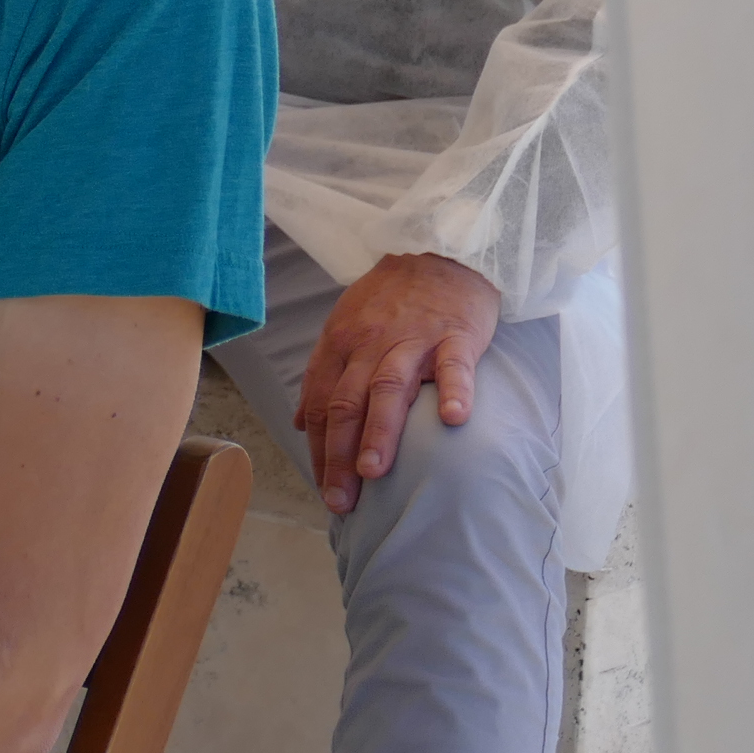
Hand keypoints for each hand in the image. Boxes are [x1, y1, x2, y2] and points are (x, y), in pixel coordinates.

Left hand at [295, 252, 500, 513]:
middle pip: (346, 403)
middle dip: (338, 454)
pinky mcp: (454, 334)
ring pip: (388, 387)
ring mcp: (411, 339)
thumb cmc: (392, 299)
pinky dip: (454, 392)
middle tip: (340, 499)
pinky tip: (454, 421)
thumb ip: (325, 376)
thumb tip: (299, 421)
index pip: (320, 403)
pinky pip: (453, 365)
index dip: (317, 447)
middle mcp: (368, 344)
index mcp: (339, 345)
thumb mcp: (345, 329)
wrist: (439, 253)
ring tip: (372, 471)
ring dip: (378, 431)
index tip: (322, 487)